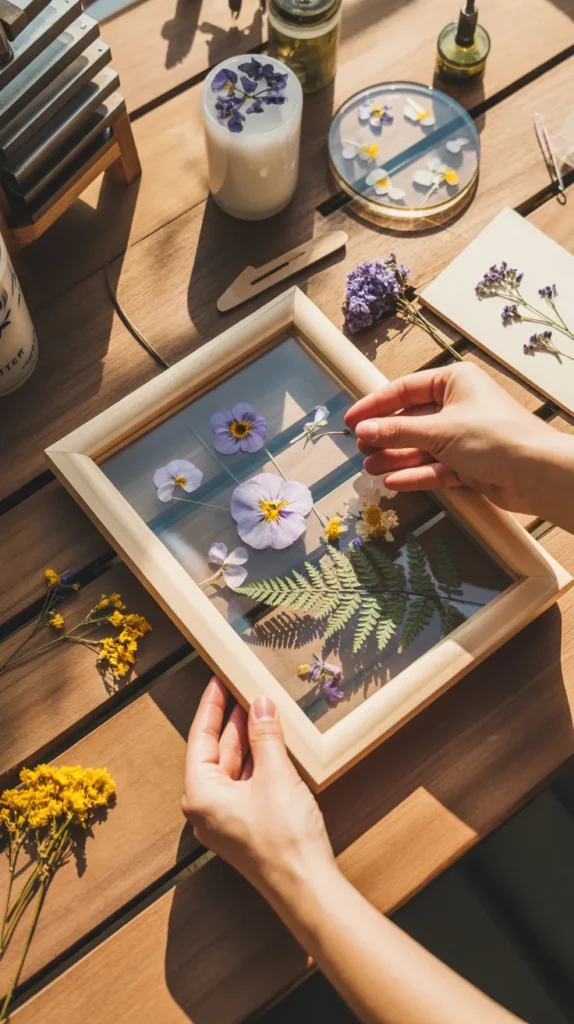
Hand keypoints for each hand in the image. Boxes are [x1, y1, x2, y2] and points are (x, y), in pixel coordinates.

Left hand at [182, 677, 333, 897]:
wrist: (306, 889)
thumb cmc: (284, 836)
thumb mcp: (275, 775)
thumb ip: (265, 736)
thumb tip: (260, 703)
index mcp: (200, 794)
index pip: (200, 738)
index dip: (212, 706)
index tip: (218, 679)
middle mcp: (206, 807)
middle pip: (216, 752)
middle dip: (234, 722)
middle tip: (246, 689)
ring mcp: (226, 819)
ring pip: (234, 768)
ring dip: (250, 741)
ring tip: (263, 710)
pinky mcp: (246, 827)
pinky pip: (247, 784)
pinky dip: (259, 761)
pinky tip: (274, 744)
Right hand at [344, 362, 566, 514]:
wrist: (536, 472)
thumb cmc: (491, 437)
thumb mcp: (438, 430)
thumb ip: (397, 430)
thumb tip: (363, 429)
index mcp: (454, 382)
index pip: (405, 389)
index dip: (375, 405)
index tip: (351, 421)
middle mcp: (458, 406)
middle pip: (411, 419)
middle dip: (385, 435)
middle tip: (359, 448)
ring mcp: (463, 437)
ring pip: (421, 446)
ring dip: (396, 457)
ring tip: (370, 468)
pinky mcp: (469, 465)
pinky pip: (435, 467)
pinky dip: (415, 474)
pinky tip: (393, 481)